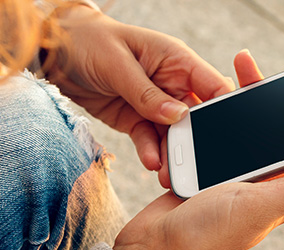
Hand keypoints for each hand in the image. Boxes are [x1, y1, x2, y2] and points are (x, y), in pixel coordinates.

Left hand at [41, 5, 233, 183]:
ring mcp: (155, 103)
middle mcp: (172, 83)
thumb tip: (179, 116)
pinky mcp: (136, 120)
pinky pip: (150, 140)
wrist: (55, 53)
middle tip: (195, 165)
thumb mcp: (118, 64)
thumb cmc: (90, 41)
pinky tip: (152, 164)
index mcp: (177, 60)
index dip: (226, 109)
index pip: (213, 85)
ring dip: (173, 154)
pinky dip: (151, 153)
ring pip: (174, 134)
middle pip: (196, 117)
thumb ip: (147, 93)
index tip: (229, 135)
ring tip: (169, 174)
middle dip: (197, 141)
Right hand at [113, 38, 283, 249]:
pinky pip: (216, 130)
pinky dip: (214, 109)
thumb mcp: (260, 208)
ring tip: (241, 64)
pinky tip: (209, 93)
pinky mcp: (206, 168)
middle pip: (282, 123)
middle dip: (283, 86)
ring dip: (246, 91)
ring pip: (248, 121)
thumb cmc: (207, 238)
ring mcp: (234, 172)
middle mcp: (263, 179)